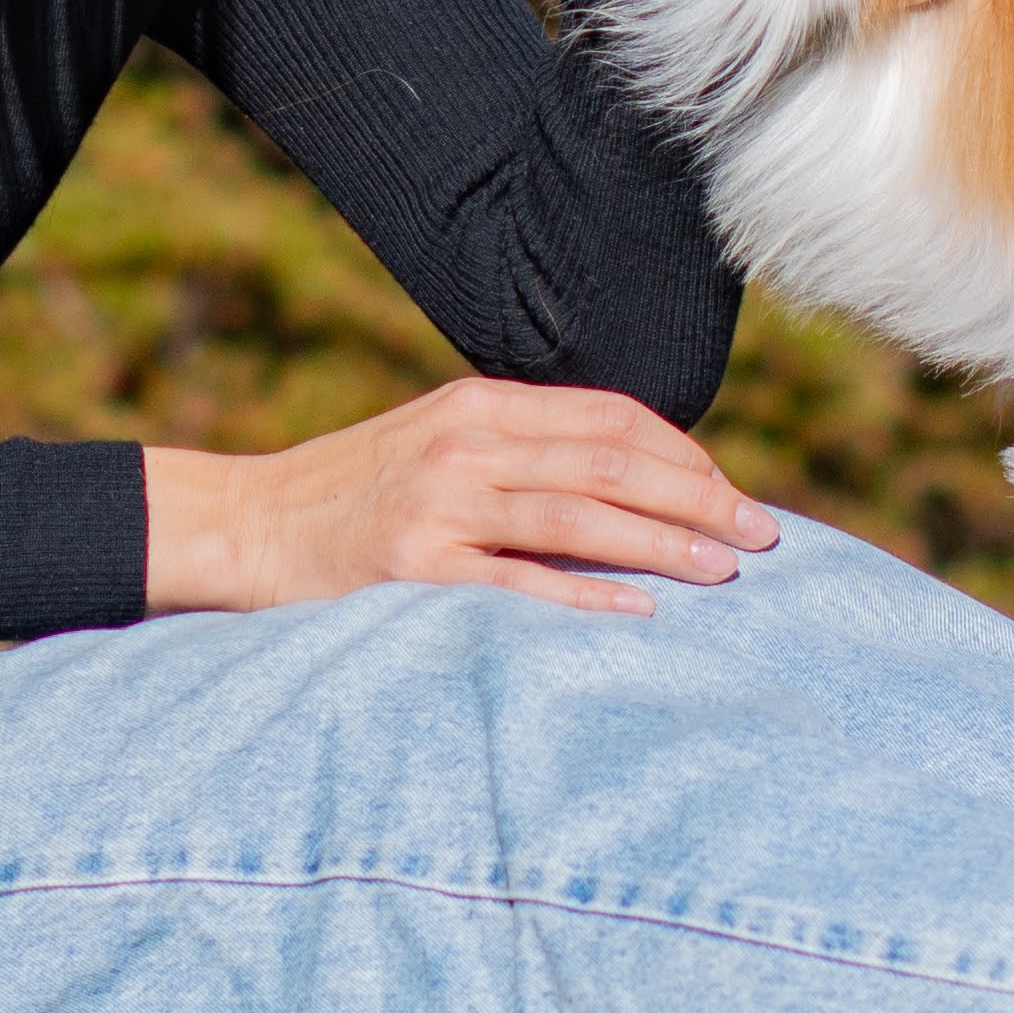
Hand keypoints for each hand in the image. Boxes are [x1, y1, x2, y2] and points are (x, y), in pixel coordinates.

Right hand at [142, 375, 777, 617]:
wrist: (249, 523)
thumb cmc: (356, 491)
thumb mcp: (439, 440)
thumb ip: (519, 448)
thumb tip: (630, 476)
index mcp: (480, 403)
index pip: (611, 417)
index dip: (686, 453)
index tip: (733, 492)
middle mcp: (467, 442)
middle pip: (611, 463)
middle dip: (698, 497)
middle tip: (764, 534)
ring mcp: (440, 503)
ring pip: (578, 516)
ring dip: (664, 542)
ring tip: (727, 570)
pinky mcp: (414, 567)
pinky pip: (519, 582)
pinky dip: (586, 594)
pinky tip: (642, 609)